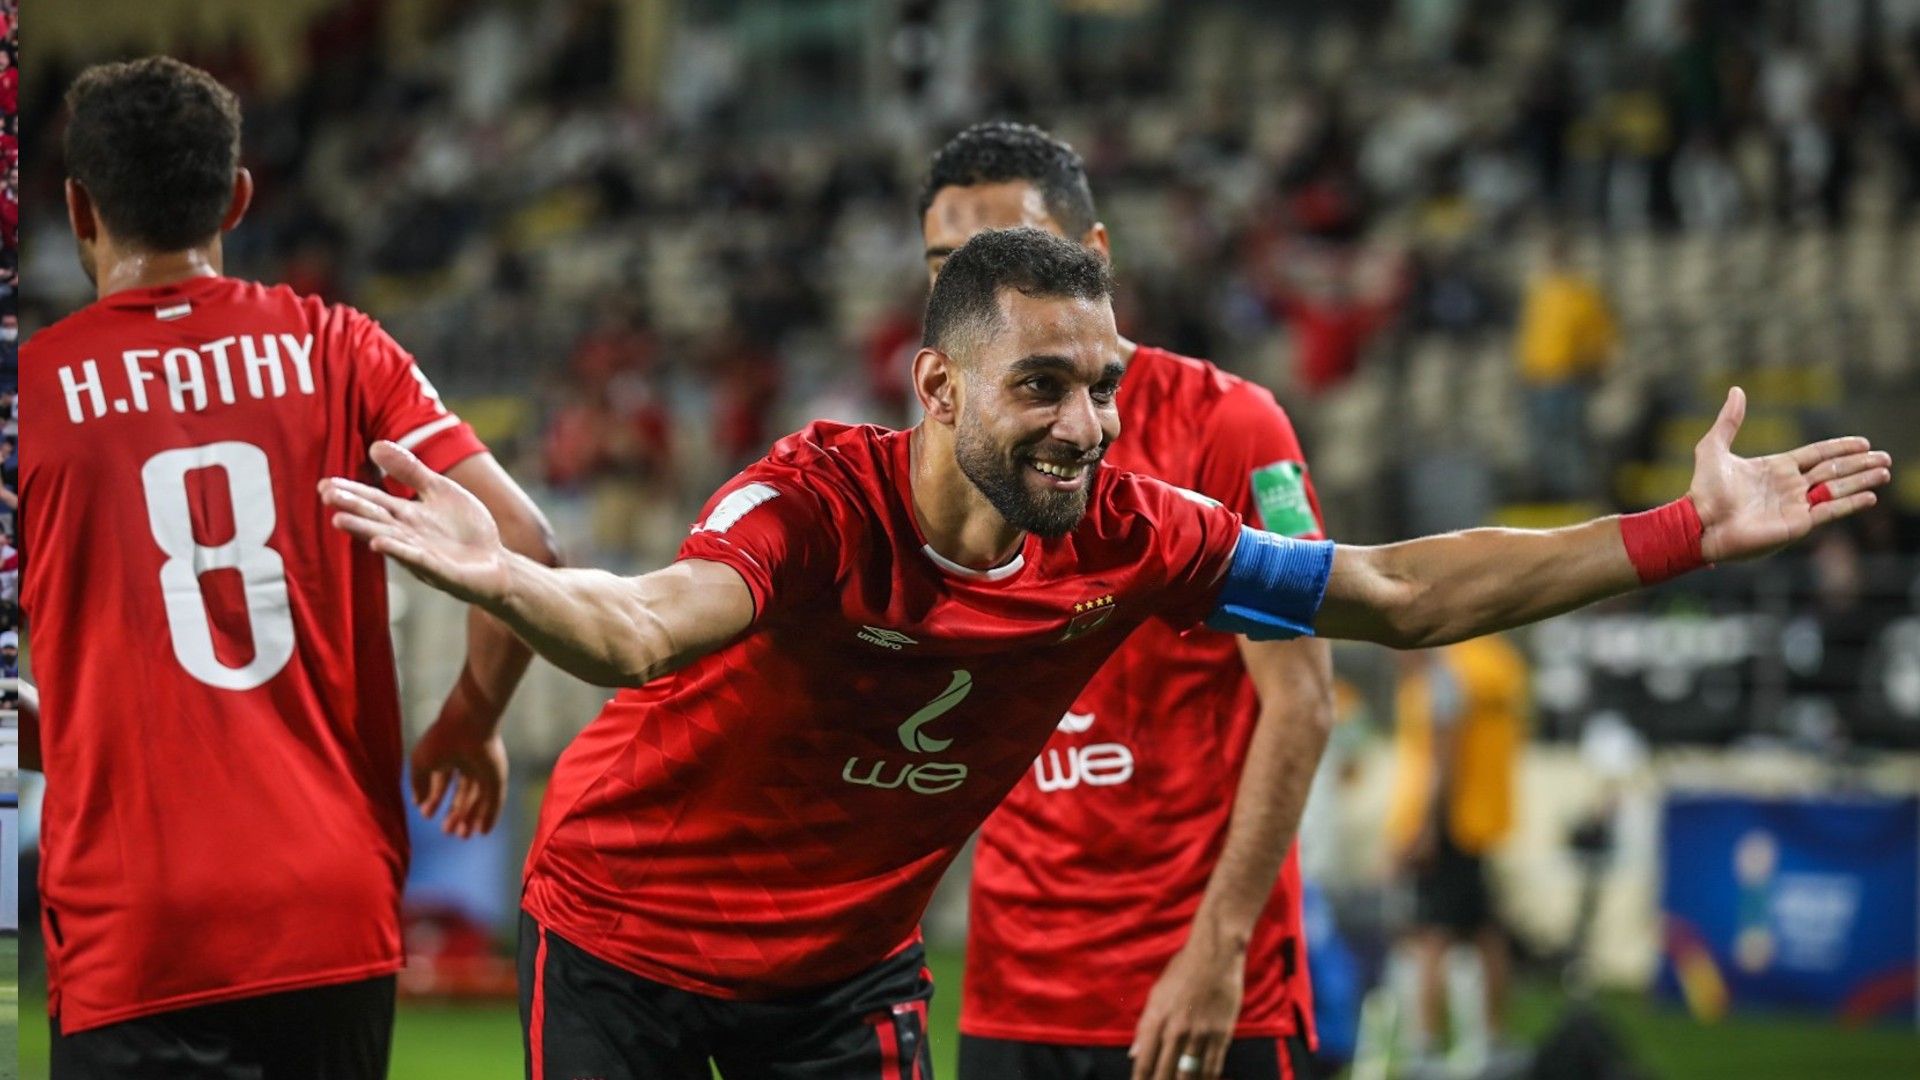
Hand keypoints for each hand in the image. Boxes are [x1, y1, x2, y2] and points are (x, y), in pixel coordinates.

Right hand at [321, 441, 511, 605]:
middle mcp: (407, 535)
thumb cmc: (464, 528)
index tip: (324, 484)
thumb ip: (410, 471)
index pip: (374, 501)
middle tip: (326, 495)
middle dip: (352, 507)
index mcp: (406, 516)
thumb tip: (375, 445)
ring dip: (365, 530)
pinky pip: (418, 560)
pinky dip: (400, 551)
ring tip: (339, 520)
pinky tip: (379, 543)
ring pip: (389, 539)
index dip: (351, 492)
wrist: (496, 562)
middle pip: (375, 518)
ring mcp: (422, 554)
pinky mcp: (441, 571)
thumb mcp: (438, 491)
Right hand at [410, 702, 507, 838]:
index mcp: (449, 758)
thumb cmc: (441, 741)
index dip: (435, 800)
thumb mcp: (421, 763)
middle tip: (448, 832)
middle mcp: (468, 765)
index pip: (443, 783)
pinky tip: (483, 831)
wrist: (467, 727)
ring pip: (479, 800)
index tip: (427, 815)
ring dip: (471, 818)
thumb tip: (417, 802)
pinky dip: (490, 816)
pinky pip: (495, 801)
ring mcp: (485, 771)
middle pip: (463, 795)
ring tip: (462, 836)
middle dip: (455, 814)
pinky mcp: (497, 777)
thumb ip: (418, 783)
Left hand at [1130, 928, 1246, 1079]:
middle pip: (1164, 1074)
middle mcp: (1175, 1030)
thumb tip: (1134, 1053)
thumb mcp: (1156, 994)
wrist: (1215, 955)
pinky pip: (1212, 1068)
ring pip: (1188, 1076)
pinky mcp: (1221, 1035)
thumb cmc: (1182, 971)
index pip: (1143, 1063)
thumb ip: (1144, 1027)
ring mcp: (1199, 1034)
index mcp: (1156, 1020)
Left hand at [1689, 387, 1891, 563]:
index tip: (1864, 443)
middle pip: (1833, 471)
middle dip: (1860, 464)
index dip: (1840, 448)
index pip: (1817, 455)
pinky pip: (1829, 512)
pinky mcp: (1797, 524)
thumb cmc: (1704, 489)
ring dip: (1862, 481)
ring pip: (1837, 489)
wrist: (1700, 522)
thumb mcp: (1714, 447)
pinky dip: (1850, 504)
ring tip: (1885, 473)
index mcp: (1776, 468)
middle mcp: (1790, 487)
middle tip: (1886, 458)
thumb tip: (1736, 390)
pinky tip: (1870, 497)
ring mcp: (1795, 506)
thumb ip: (1729, 421)